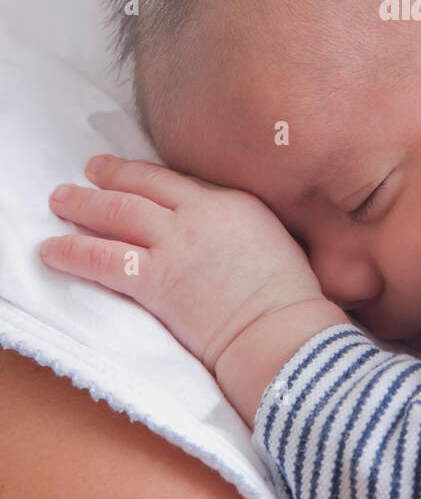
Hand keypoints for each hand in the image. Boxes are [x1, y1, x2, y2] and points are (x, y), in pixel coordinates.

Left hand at [40, 154, 329, 374]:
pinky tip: (52, 251)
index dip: (148, 174)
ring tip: (60, 200)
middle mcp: (199, 214)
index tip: (131, 171)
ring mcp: (175, 245)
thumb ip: (246, 226)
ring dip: (83, 205)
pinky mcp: (156, 280)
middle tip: (89, 172)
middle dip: (110, 176)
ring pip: (116, 213)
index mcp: (233, 201)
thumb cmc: (290, 297)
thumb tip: (234, 235)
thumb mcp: (277, 239)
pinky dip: (73, 252)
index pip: (178, 181)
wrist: (282, 328)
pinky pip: (103, 260)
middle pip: (141, 185)